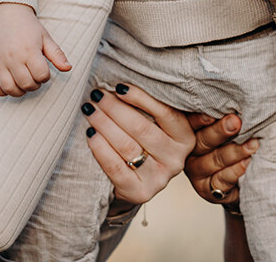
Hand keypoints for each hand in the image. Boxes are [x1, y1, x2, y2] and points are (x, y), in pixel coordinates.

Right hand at [0, 3, 69, 96]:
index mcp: (29, 50)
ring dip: (19, 91)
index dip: (45, 77)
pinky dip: (1, 91)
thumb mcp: (45, 37)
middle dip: (34, 85)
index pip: (41, 75)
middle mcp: (13, 58)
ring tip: (23, 82)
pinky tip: (10, 85)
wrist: (6, 15)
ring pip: (9, 88)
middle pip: (26, 84)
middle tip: (34, 77)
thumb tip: (68, 68)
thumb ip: (57, 54)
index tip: (44, 70)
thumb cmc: (28, 27)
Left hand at [82, 84, 196, 205]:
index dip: (140, 97)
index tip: (118, 86)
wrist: (134, 182)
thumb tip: (124, 83)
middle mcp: (176, 159)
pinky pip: (115, 167)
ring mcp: (159, 178)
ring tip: (89, 110)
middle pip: (142, 128)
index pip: (165, 112)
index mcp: (185, 137)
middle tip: (96, 94)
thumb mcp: (157, 125)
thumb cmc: (143, 143)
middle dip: (115, 108)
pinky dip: (100, 148)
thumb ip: (151, 107)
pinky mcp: (140, 193)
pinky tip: (90, 134)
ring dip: (104, 124)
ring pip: (127, 146)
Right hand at [183, 112, 258, 205]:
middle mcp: (189, 150)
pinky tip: (247, 162)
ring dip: (235, 152)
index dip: (200, 118)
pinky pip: (220, 180)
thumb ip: (226, 113)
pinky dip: (236, 171)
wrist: (242, 175)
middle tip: (236, 122)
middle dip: (220, 131)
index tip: (213, 112)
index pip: (191, 122)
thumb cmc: (237, 139)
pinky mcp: (206, 189)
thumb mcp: (230, 123)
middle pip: (202, 140)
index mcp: (190, 129)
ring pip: (213, 160)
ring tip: (253, 144)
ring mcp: (196, 171)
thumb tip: (237, 93)